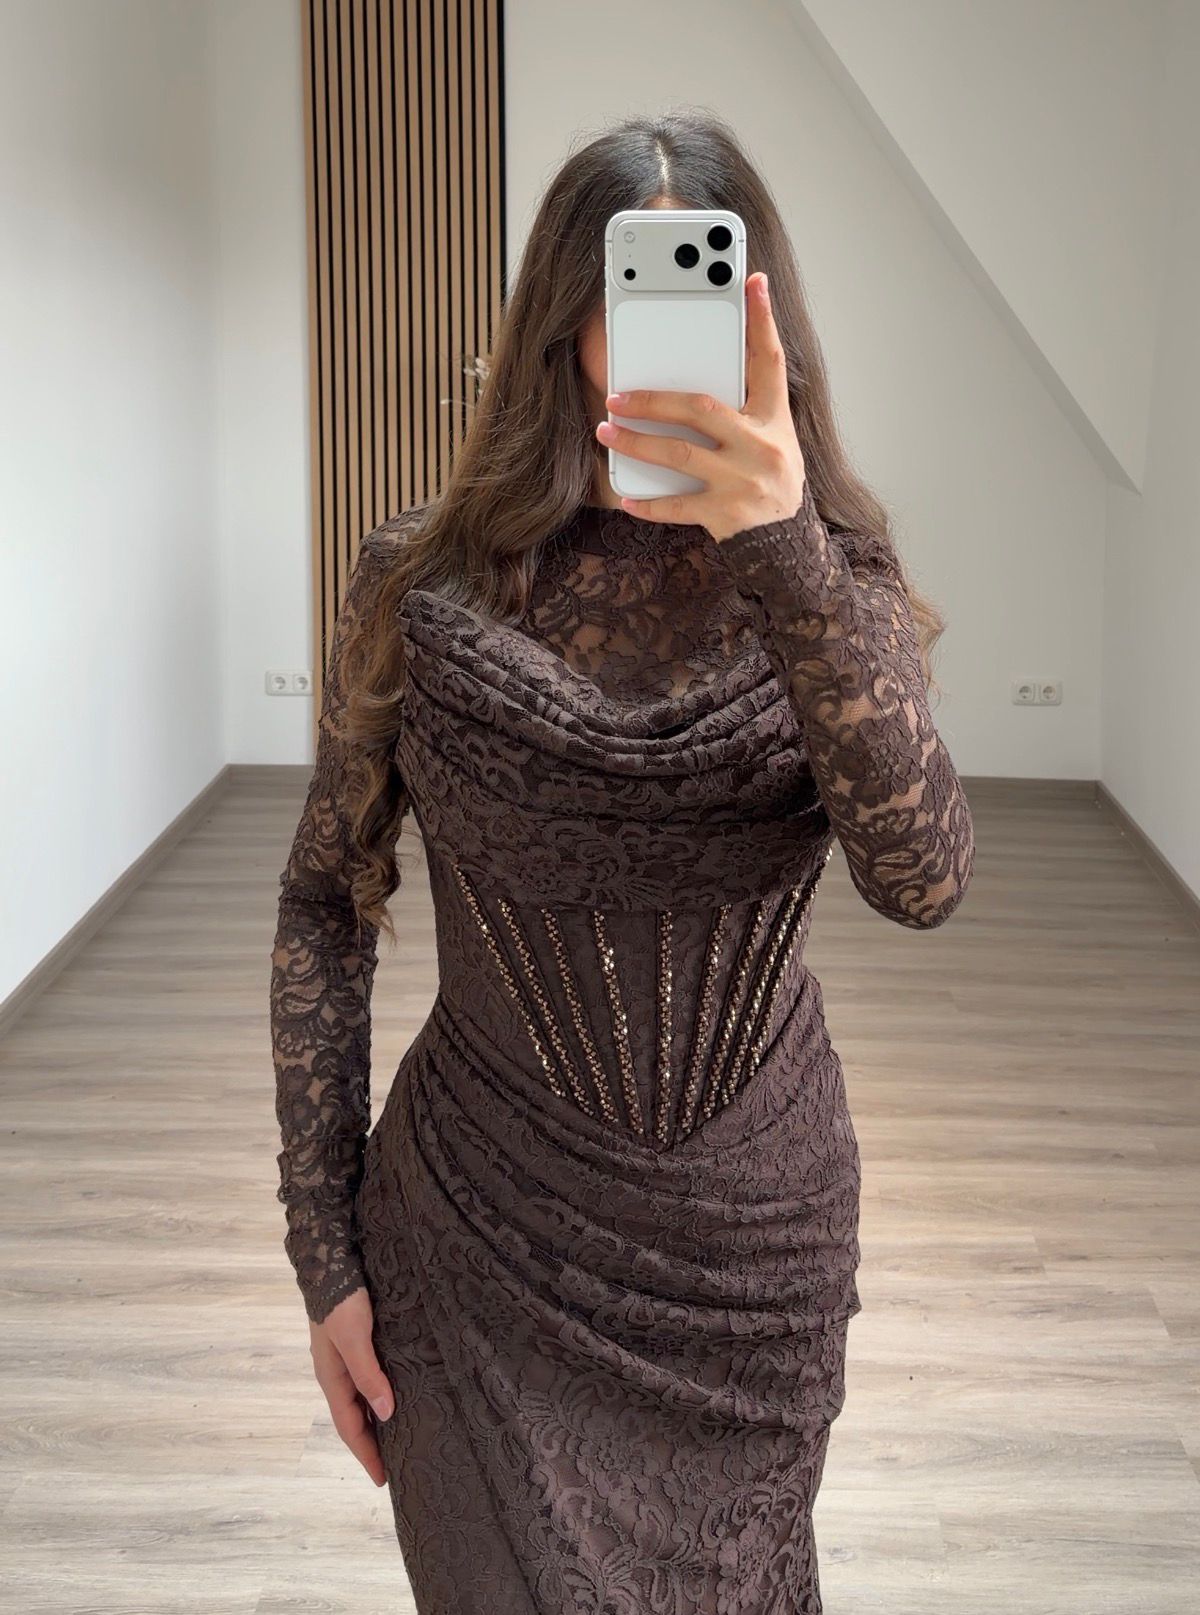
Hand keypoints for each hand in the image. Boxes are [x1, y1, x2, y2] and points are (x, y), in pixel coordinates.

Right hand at [308, 1286, 394, 1487]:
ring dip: (376, 1422)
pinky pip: (367, 1380)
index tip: (384, 1480)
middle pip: (355, 1418)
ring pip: (361, 1400)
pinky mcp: (356, 1342)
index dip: (366, 1454)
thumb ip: (368, 1374)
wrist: (330, 1260)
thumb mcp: (354, 1337)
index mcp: (332, 1377)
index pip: (350, 1427)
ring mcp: (344, 1358)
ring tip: (399, 1439)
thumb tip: (386, 1412)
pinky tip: (395, 1396)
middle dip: (371, 1444)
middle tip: (396, 1467)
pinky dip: (378, 1396)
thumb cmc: (342, 1299)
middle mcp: (337, 1373)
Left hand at [594, 271, 806, 542]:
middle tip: (617, 394)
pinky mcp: (725, 516)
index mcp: (774, 421)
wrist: (788, 549)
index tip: (752, 282)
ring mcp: (742, 483)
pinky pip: (676, 507)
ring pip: (679, 454)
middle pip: (701, 409)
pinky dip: (648, 505)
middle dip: (654, 399)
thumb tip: (697, 381)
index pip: (769, 362)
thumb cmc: (772, 486)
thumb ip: (744, 412)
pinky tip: (625, 498)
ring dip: (636, 442)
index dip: (762, 321)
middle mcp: (761, 448)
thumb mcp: (772, 441)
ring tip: (605, 431)